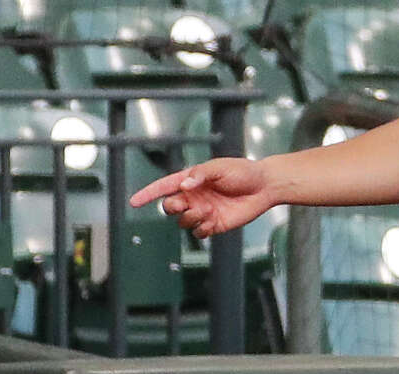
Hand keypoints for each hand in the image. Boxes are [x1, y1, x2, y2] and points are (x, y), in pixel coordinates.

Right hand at [129, 158, 272, 239]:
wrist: (264, 186)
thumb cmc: (243, 171)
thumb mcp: (220, 167)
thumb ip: (200, 174)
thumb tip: (184, 185)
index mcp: (192, 180)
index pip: (164, 187)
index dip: (148, 194)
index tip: (134, 201)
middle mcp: (194, 197)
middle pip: (169, 207)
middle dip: (172, 207)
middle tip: (184, 203)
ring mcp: (202, 211)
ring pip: (182, 221)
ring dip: (191, 217)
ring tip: (208, 210)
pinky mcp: (213, 224)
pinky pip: (198, 232)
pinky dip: (202, 228)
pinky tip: (213, 219)